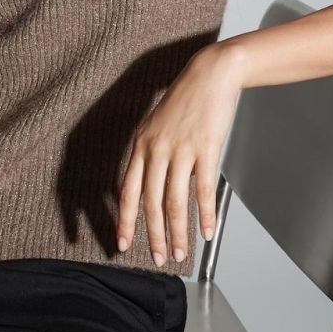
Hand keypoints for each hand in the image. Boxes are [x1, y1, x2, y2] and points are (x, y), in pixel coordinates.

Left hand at [117, 43, 243, 265]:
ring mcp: (180, 150)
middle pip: (150, 203)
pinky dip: (205, 215)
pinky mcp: (205, 149)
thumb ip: (151, 155)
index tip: (122, 243)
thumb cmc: (186, 100)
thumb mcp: (157, 126)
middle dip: (152, 236)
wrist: (210, 73)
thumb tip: (150, 186)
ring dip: (177, 233)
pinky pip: (203, 191)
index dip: (124, 220)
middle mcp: (156, 149)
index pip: (127, 191)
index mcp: (140, 145)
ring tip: (180, 252)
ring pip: (175, 202)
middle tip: (157, 258)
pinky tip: (208, 231)